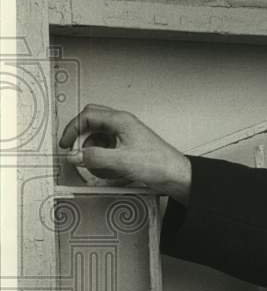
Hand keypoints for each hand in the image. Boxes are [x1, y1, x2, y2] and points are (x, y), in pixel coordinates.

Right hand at [58, 104, 191, 203]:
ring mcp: (125, 135)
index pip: (87, 115)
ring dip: (94, 153)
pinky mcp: (127, 147)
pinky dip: (104, 160)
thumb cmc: (158, 164)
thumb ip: (94, 157)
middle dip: (82, 139)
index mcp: (121, 120)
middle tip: (77, 154)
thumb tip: (74, 155)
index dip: (72, 129)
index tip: (65, 144)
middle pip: (91, 124)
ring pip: (98, 138)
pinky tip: (111, 172)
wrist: (176, 175)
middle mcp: (122, 124)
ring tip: (101, 168)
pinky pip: (107, 149)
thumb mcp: (121, 161)